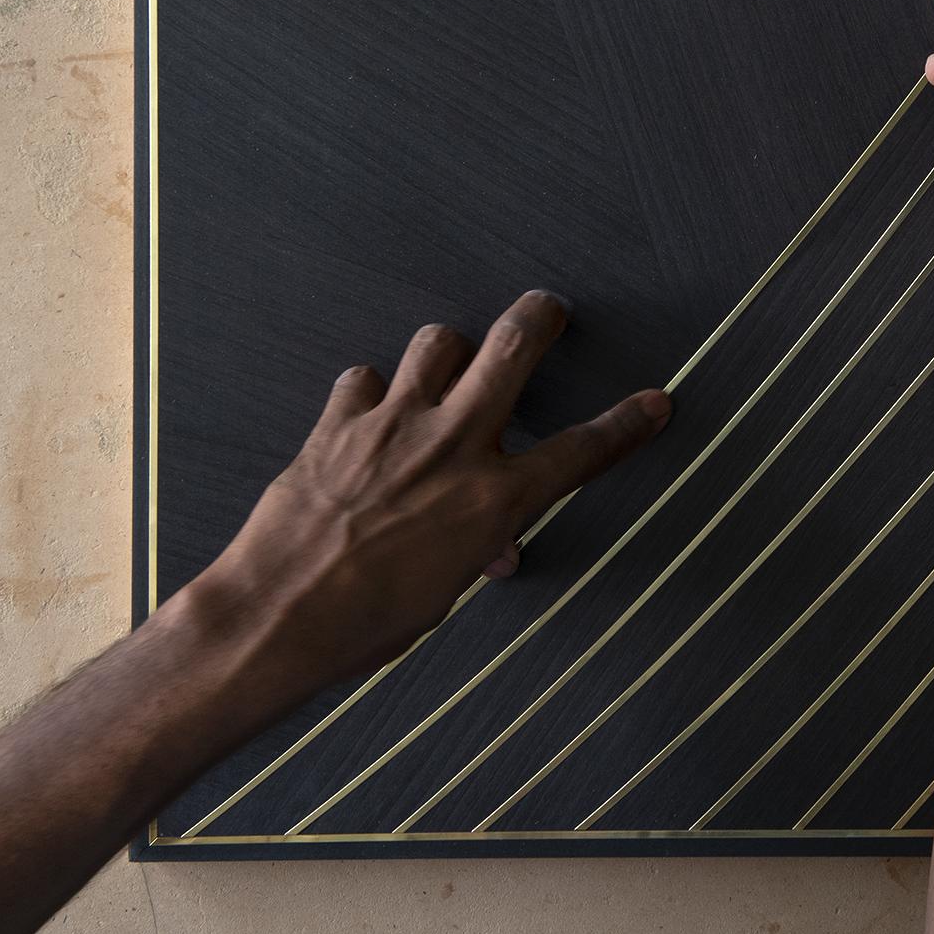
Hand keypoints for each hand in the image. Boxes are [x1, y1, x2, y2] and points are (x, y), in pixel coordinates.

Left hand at [175, 291, 669, 701]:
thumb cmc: (368, 625)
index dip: (626, 424)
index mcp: (494, 499)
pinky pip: (363, 378)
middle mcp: (453, 446)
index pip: (580, 451)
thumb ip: (474, 549)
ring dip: (449, 352)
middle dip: (541, 316)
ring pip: (437, 342)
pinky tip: (369, 414)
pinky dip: (372, 392)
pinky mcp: (338, 423)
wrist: (278, 615)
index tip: (655, 401)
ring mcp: (393, 426)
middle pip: (513, 347)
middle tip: (549, 308)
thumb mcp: (443, 593)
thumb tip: (490, 546)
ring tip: (446, 370)